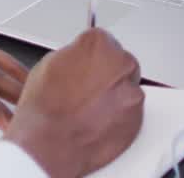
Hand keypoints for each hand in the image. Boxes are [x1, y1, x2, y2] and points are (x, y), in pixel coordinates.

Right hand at [4, 28, 144, 177]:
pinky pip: (131, 112)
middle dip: (107, 72)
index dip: (91, 55)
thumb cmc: (45, 107)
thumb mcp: (50, 64)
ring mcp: (132, 93)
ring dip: (113, 94)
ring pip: (126, 88)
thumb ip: (75, 56)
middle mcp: (121, 64)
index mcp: (99, 44)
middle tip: (87, 88)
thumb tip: (81, 60)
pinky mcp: (138, 119)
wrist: (49, 143)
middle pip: (120, 62)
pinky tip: (96, 120)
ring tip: (89, 108)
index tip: (86, 64)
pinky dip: (118, 116)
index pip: (102, 40)